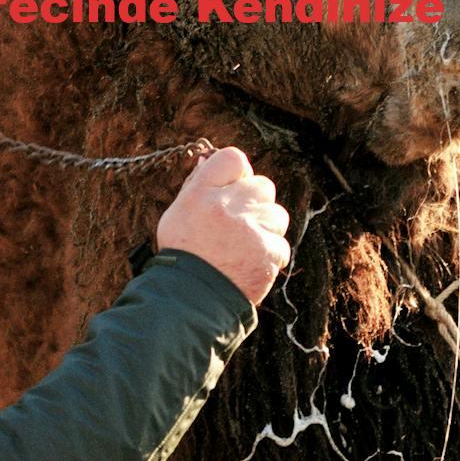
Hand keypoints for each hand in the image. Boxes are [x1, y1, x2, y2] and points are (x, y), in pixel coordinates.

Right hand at [155, 147, 290, 306]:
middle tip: (239, 226)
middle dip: (256, 203)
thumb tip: (208, 159)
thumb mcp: (179, 214)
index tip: (235, 189)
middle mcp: (225, 206)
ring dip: (266, 229)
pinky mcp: (268, 252)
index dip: (238, 173)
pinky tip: (250, 265)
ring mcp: (249, 228)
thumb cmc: (182, 255)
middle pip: (262, 186)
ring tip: (244, 249)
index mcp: (201, 193)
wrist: (189, 302)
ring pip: (277, 214)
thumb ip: (197, 185)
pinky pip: (281, 244)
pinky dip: (270, 256)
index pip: (234, 159)